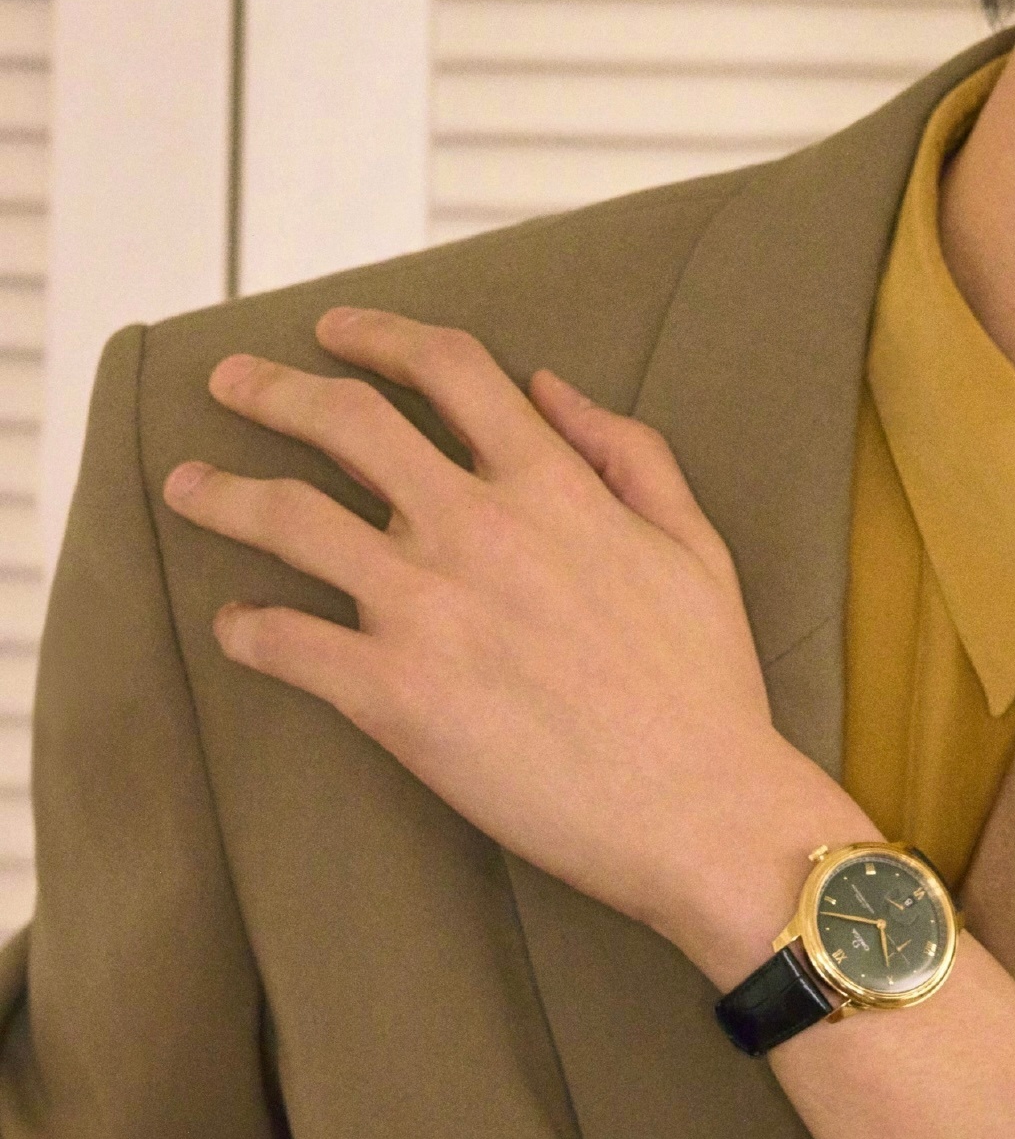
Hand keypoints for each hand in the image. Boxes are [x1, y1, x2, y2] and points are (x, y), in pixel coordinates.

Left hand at [160, 306, 865, 971]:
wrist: (696, 808)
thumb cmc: (704, 684)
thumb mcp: (692, 541)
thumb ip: (627, 452)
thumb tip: (551, 386)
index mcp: (553, 484)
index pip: (447, 368)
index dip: (380, 335)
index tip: (337, 331)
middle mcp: (477, 528)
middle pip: (344, 421)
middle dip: (272, 388)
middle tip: (230, 380)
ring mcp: (426, 609)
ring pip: (289, 520)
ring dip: (223, 493)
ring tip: (187, 485)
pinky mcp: (393, 697)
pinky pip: (287, 644)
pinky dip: (246, 629)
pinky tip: (235, 625)